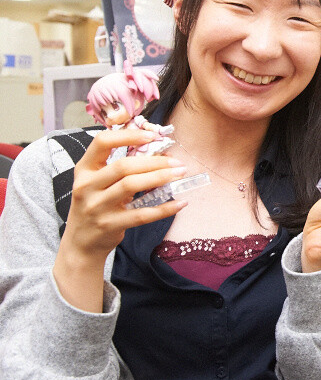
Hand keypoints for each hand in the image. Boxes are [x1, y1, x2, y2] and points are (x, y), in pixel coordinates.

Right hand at [53, 128, 187, 310]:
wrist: (81, 243)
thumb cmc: (96, 205)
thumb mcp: (97, 183)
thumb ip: (118, 168)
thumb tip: (156, 150)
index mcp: (83, 170)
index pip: (101, 143)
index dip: (127, 136)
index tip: (152, 136)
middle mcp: (86, 187)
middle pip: (123, 166)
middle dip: (154, 162)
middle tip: (176, 162)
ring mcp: (96, 207)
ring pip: (131, 186)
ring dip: (160, 178)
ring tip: (180, 174)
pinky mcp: (109, 225)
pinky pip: (141, 214)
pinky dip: (164, 208)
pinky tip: (180, 203)